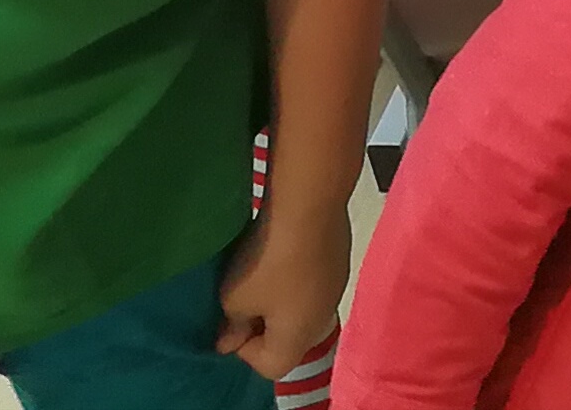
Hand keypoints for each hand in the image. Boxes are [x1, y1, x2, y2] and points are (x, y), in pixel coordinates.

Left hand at [214, 208, 348, 380]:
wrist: (310, 204)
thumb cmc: (267, 261)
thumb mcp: (234, 298)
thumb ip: (232, 325)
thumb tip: (232, 338)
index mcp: (298, 337)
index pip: (270, 365)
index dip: (244, 349)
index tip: (230, 321)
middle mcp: (322, 317)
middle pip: (289, 337)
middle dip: (262, 323)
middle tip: (242, 299)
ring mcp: (335, 286)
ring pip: (302, 307)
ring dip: (280, 299)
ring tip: (261, 272)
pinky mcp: (340, 258)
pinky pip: (312, 281)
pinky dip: (295, 275)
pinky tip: (283, 250)